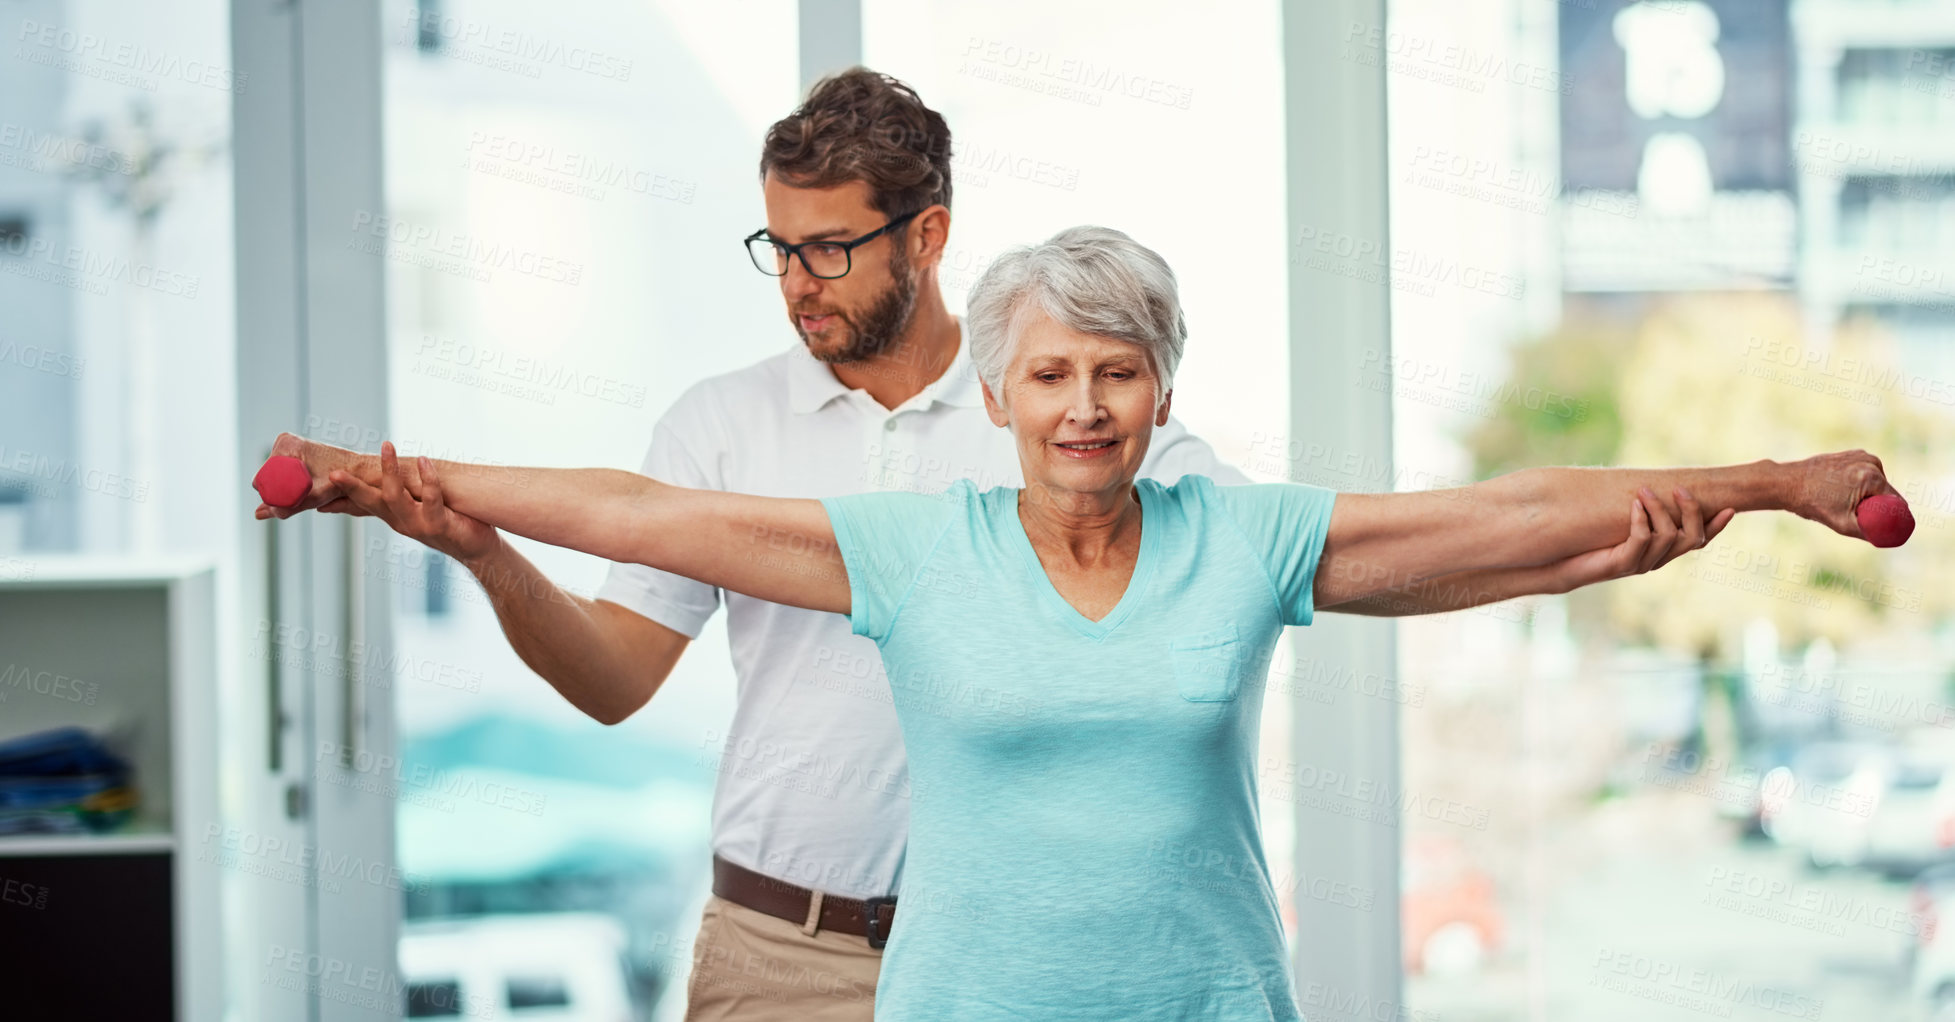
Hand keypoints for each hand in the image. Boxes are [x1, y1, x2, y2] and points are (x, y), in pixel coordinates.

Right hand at [252, 432, 371, 520]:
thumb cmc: (341, 482)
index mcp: (285, 443)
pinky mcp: (296, 453)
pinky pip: (284, 473)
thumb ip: (288, 506)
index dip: (271, 496)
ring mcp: (290, 446)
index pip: (262, 478)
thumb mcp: (315, 496)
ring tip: (307, 493)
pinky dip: (290, 485)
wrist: (359, 471)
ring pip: (276, 477)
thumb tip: (258, 514)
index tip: (289, 503)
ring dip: (285, 491)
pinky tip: (303, 491)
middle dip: (279, 494)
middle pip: (268, 478)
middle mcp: (285, 442)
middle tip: (300, 500)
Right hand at [327, 441, 502, 564]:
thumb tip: (384, 481)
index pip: (360, 503)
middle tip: (334, 473)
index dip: (339, 494)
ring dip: (390, 471)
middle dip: (352, 487)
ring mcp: (418, 525)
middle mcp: (400, 521)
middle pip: (370, 502)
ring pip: (396, 498)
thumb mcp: (416, 509)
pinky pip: (431, 500)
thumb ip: (398, 496)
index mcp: (392, 516)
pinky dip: (427, 478)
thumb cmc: (447, 522)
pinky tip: (423, 460)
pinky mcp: (439, 525)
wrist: (476, 549)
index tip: (320, 482)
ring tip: (387, 445)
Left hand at [1554, 486, 1734, 590]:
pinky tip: (1633, 505)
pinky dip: (1641, 519)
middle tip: (1678, 489)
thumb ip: (1643, 510)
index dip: (1716, 527)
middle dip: (1690, 510)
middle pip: (1692, 538)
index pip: (1699, 540)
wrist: (1564, 564)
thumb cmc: (1593, 541)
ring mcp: (1641, 564)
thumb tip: (1654, 482)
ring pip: (1668, 535)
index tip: (1730, 508)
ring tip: (1643, 491)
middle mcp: (1656, 559)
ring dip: (1659, 509)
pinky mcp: (1622, 564)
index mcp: (1662, 550)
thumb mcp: (1622, 522)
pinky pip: (1643, 539)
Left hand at [1785, 449, 1902, 542]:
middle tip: (1852, 513)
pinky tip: (1840, 489)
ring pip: (1877, 483)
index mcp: (1872, 476)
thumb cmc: (1812, 504)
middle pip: (1886, 491)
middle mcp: (1870, 461)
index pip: (1896, 500)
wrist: (1787, 483)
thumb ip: (1868, 531)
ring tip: (1841, 499)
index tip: (1884, 525)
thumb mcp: (1843, 524)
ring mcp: (1861, 455)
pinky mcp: (1853, 454)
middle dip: (1877, 505)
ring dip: (1867, 494)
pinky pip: (1866, 474)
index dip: (1894, 515)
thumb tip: (1887, 538)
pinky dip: (1859, 484)